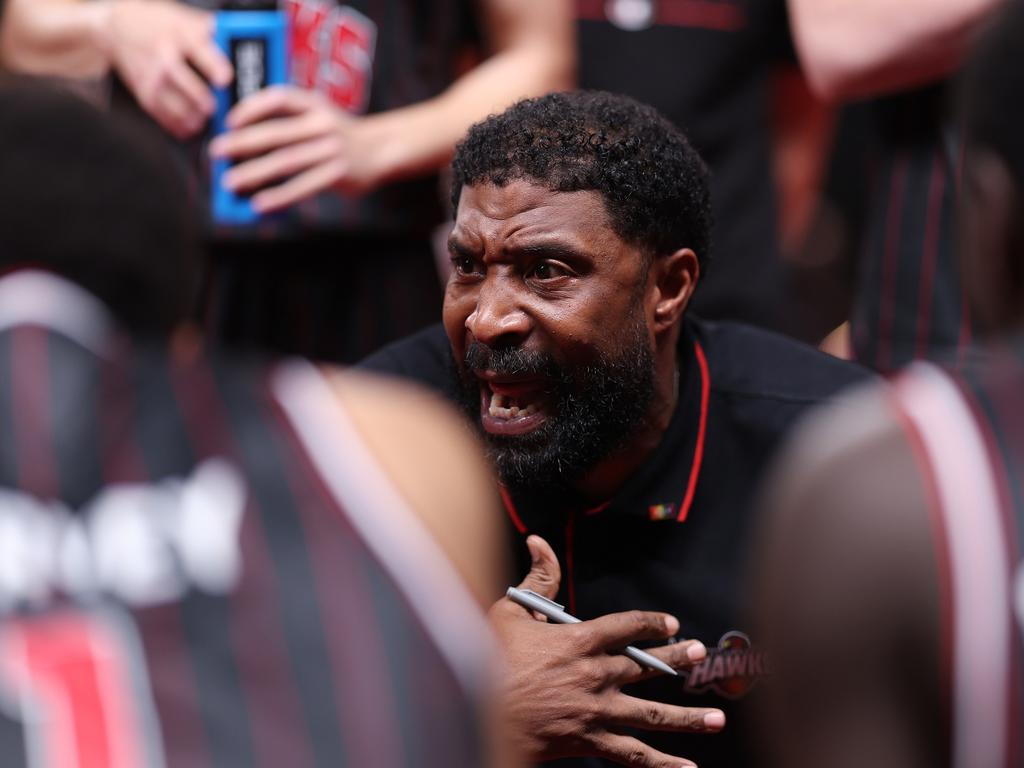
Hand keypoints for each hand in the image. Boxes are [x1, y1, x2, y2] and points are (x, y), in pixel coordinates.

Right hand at [103, 0, 231, 138]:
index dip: (213, 64)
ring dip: (191, 116)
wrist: (118, 28)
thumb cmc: (160, 24)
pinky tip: (189, 129)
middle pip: (183, 80)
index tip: (225, 79)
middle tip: (216, 109)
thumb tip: (239, 42)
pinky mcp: (142, 91)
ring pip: (171, 101)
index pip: (198, 49)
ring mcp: (151, 74)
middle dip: (202, 99)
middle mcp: (163, 54)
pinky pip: (159, 113)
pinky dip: (175, 125)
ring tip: (204, 121)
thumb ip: (210, 32)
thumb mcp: (184, 18)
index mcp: (180, 33)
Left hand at [209, 86, 389, 212]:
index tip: (229, 121)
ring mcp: (331, 150)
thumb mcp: (318, 115)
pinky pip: (302, 186)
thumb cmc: (339, 134)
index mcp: (314, 104)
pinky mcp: (337, 174)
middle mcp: (322, 124)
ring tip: (230, 183)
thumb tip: (241, 142)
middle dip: (242, 143)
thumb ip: (288, 122)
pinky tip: (260, 204)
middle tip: (216, 153)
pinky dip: (279, 196)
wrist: (381, 149)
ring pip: (285, 162)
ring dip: (253, 173)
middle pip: (276, 133)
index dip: (252, 107)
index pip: (279, 98)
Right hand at [492, 536, 724, 767]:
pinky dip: (663, 765)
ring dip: (688, 717)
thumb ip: (536, 578)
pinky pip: (634, 755)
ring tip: (718, 719)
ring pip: (652, 714)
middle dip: (679, 660)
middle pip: (647, 667)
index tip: (671, 624)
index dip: (652, 623)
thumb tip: (539, 540)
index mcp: (579, 641)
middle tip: (702, 654)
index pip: (627, 626)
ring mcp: (596, 711)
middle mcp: (596, 675)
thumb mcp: (510, 611)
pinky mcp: (590, 741)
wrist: (479, 715)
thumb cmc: (488, 659)